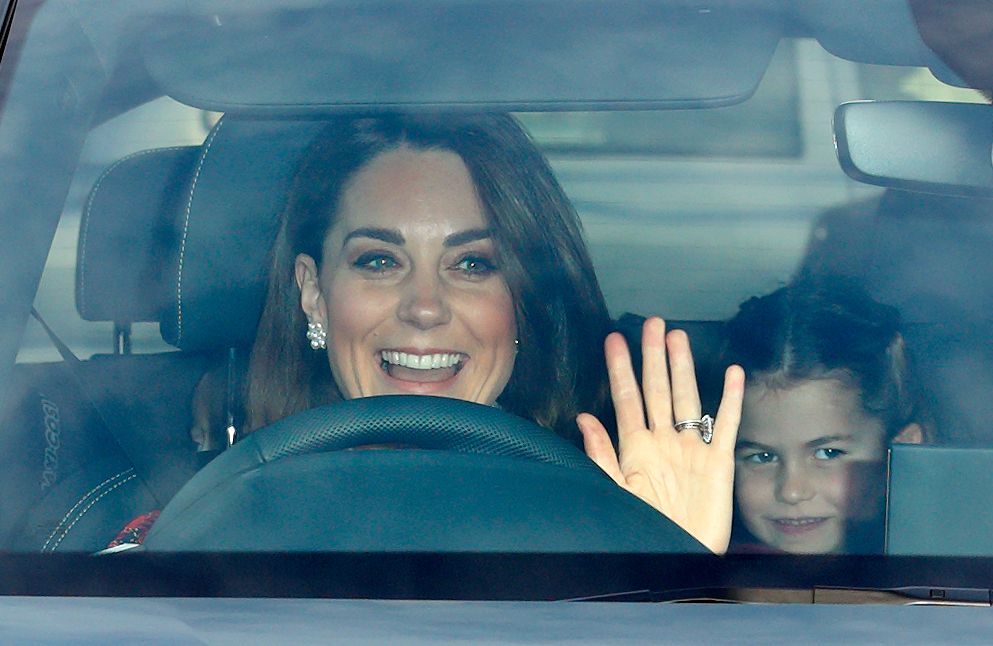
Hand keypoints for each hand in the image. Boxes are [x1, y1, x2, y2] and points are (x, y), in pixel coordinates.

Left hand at [577, 317, 744, 553]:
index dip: (620, 368)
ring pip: (688, 398)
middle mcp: (664, 440)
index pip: (626, 398)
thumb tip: (583, 420)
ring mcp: (692, 448)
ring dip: (683, 368)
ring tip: (679, 337)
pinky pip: (726, 424)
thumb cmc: (646, 528)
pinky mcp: (717, 462)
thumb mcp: (617, 492)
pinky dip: (730, 400)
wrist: (678, 555)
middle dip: (654, 356)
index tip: (614, 340)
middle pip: (658, 389)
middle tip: (653, 323)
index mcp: (637, 447)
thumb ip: (602, 455)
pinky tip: (732, 374)